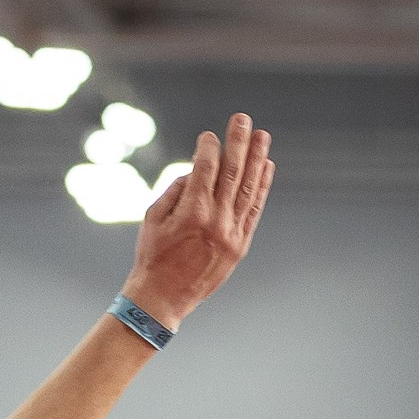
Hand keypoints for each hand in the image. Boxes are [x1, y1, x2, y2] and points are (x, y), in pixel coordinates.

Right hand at [121, 113, 273, 329]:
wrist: (162, 298)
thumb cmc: (152, 257)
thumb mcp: (152, 219)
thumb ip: (175, 190)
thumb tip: (197, 171)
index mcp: (191, 212)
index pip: (206, 168)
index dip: (208, 148)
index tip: (208, 136)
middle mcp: (215, 220)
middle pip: (232, 171)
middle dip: (238, 142)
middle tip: (243, 119)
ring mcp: (231, 233)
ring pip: (249, 188)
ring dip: (257, 159)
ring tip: (263, 136)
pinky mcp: (239, 245)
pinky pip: (254, 210)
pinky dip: (262, 187)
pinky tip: (267, 167)